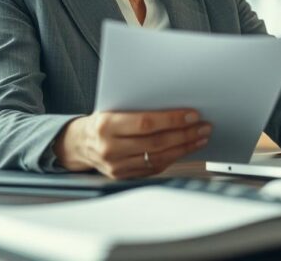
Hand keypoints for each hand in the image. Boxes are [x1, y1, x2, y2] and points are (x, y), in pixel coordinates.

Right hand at [53, 110, 210, 178]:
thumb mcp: (112, 108)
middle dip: (185, 134)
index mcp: (106, 125)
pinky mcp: (123, 176)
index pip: (146, 123)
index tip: (192, 115)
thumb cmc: (99, 121)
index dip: (172, 119)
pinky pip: (154, 168)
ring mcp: (117, 166)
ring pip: (158, 158)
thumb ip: (138, 108)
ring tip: (200, 137)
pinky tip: (185, 149)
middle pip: (156, 142)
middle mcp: (110, 148)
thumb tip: (174, 105)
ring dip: (184, 147)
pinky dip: (173, 158)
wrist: (77, 144)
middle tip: (203, 126)